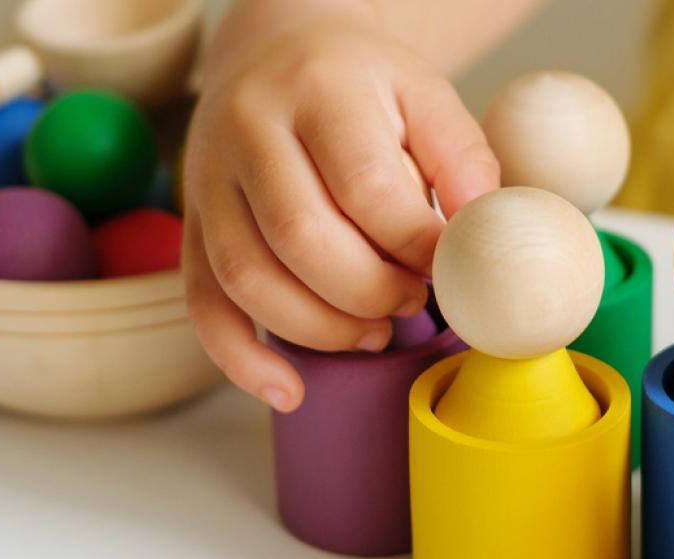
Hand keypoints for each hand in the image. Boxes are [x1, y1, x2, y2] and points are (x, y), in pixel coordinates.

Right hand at [182, 5, 498, 411]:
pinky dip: (242, 360)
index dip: (415, 246)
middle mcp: (249, 130)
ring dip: (321, 329)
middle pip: (302, 238)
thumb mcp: (426, 95)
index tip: (449, 269)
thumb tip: (481, 235)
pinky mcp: (192, 226)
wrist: (277, 53)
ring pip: (248, 278)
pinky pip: (203, 305)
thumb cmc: (363, 86)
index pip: (367, 188)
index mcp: (320, 90)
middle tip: (412, 302)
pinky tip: (289, 390)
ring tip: (374, 333)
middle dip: (370, 292)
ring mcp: (208, 180)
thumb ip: (463, 160)